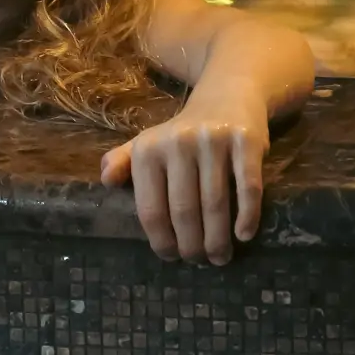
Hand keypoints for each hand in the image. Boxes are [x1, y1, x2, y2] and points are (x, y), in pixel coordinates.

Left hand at [100, 92, 267, 264]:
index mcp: (149, 149)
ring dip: (218, 239)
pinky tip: (244, 235)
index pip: (151, 209)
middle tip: (199, 261)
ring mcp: (214, 140)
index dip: (161, 241)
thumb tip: (107, 180)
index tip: (172, 258)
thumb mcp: (149, 143)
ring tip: (220, 258)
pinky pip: (248, 186)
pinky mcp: (246, 139)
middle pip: (184, 211)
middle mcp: (179, 142)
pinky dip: (248, 215)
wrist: (228, 94)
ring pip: (215, 203)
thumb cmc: (184, 132)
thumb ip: (124, 162)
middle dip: (192, 246)